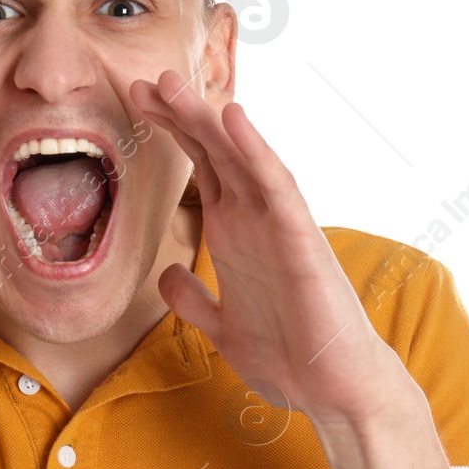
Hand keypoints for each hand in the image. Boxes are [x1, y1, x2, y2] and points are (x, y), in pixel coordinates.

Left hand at [129, 69, 403, 428]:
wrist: (333, 391)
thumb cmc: (290, 356)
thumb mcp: (222, 327)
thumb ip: (193, 299)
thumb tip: (166, 274)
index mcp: (233, 232)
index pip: (199, 167)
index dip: (170, 131)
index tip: (135, 100)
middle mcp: (254, 219)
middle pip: (214, 151)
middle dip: (180, 114)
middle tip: (145, 78)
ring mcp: (278, 225)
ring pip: (240, 158)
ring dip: (208, 119)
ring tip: (174, 85)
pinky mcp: (300, 241)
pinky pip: (276, 187)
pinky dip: (255, 151)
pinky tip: (233, 119)